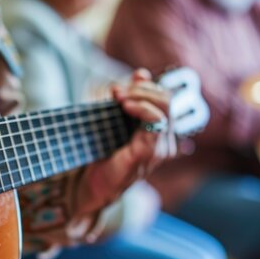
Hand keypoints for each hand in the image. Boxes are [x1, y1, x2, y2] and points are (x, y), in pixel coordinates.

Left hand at [70, 69, 171, 237]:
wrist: (91, 184)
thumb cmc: (103, 155)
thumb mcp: (117, 121)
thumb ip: (131, 98)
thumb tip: (142, 73)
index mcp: (162, 133)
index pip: (167, 98)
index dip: (146, 86)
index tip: (120, 88)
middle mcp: (167, 141)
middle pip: (168, 99)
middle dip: (141, 89)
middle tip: (117, 92)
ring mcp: (162, 148)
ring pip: (165, 106)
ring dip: (139, 95)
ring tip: (119, 98)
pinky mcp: (151, 153)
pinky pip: (156, 121)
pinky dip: (141, 108)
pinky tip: (124, 106)